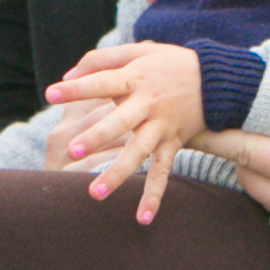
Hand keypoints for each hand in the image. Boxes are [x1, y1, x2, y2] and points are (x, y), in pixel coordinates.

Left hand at [45, 41, 206, 224]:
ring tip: (95, 193)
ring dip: (118, 173)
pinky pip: (162, 172)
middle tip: (73, 149)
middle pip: (119, 123)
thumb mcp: (138, 52)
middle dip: (96, 137)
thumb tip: (67, 75)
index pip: (102, 82)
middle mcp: (148, 105)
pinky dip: (154, 195)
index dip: (77, 88)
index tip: (50, 94)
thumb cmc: (169, 63)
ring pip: (138, 153)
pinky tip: (143, 218)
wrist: (218, 80)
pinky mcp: (174, 143)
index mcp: (136, 79)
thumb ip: (101, 59)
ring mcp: (162, 127)